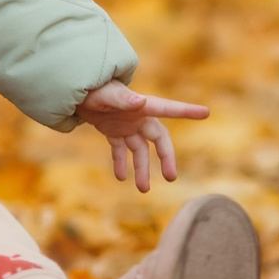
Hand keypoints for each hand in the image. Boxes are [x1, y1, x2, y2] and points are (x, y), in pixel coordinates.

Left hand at [76, 81, 209, 192]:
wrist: (73, 91)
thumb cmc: (92, 89)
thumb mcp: (105, 94)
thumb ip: (123, 99)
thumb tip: (140, 102)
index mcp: (141, 105)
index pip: (168, 108)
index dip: (187, 110)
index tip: (206, 112)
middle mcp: (138, 116)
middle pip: (158, 139)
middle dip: (166, 158)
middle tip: (171, 177)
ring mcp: (126, 125)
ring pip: (140, 150)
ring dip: (142, 168)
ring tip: (143, 189)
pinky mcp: (113, 131)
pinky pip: (121, 150)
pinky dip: (121, 163)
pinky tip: (121, 177)